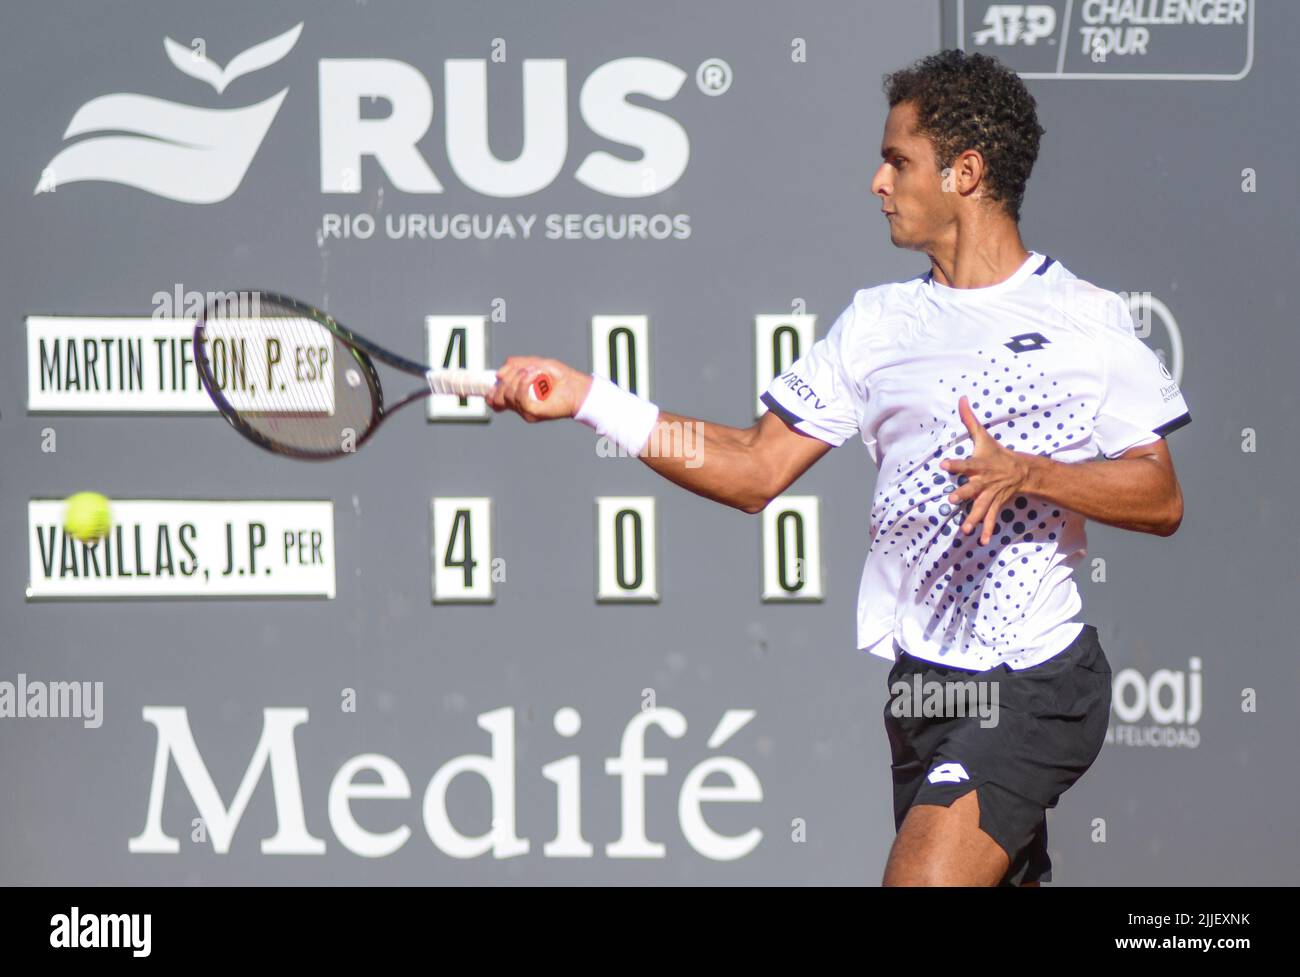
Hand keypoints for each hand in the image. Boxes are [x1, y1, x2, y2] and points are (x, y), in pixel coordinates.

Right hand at [486, 356, 591, 422]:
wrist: (578, 388)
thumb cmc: (560, 377)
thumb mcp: (535, 364)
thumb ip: (516, 365)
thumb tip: (498, 374)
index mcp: (518, 397)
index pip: (494, 400)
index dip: (489, 391)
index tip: (496, 377)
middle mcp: (519, 406)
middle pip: (496, 397)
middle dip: (505, 379)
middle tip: (522, 370)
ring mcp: (525, 411)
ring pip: (507, 395)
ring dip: (517, 377)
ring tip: (534, 371)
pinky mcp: (533, 413)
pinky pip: (519, 397)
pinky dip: (524, 382)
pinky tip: (535, 374)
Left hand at [939, 396, 1034, 544]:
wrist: (1022, 471)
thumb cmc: (996, 454)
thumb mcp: (983, 437)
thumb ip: (969, 420)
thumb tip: (961, 398)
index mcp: (980, 465)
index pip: (965, 463)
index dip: (955, 464)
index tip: (943, 465)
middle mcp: (985, 481)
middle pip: (973, 488)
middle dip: (964, 494)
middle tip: (951, 500)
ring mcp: (991, 494)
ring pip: (981, 507)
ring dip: (974, 518)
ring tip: (965, 529)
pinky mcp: (995, 504)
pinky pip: (991, 519)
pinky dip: (986, 529)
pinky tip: (981, 541)